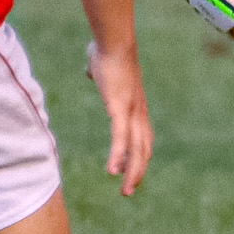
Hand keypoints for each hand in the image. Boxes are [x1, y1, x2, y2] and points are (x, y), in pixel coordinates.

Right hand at [85, 42, 152, 194]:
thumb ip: (98, 74)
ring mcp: (131, 112)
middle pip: (143, 149)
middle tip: (129, 190)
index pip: (143, 138)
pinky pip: (120, 138)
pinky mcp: (120, 109)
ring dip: (131, 172)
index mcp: (136, 107)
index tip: (130, 171)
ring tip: (125, 190)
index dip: (138, 156)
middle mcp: (139, 113)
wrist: (114, 42)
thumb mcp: (102, 69)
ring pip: (135, 150)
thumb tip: (90, 70)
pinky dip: (117, 156)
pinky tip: (111, 171)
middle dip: (137, 171)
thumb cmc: (107, 53)